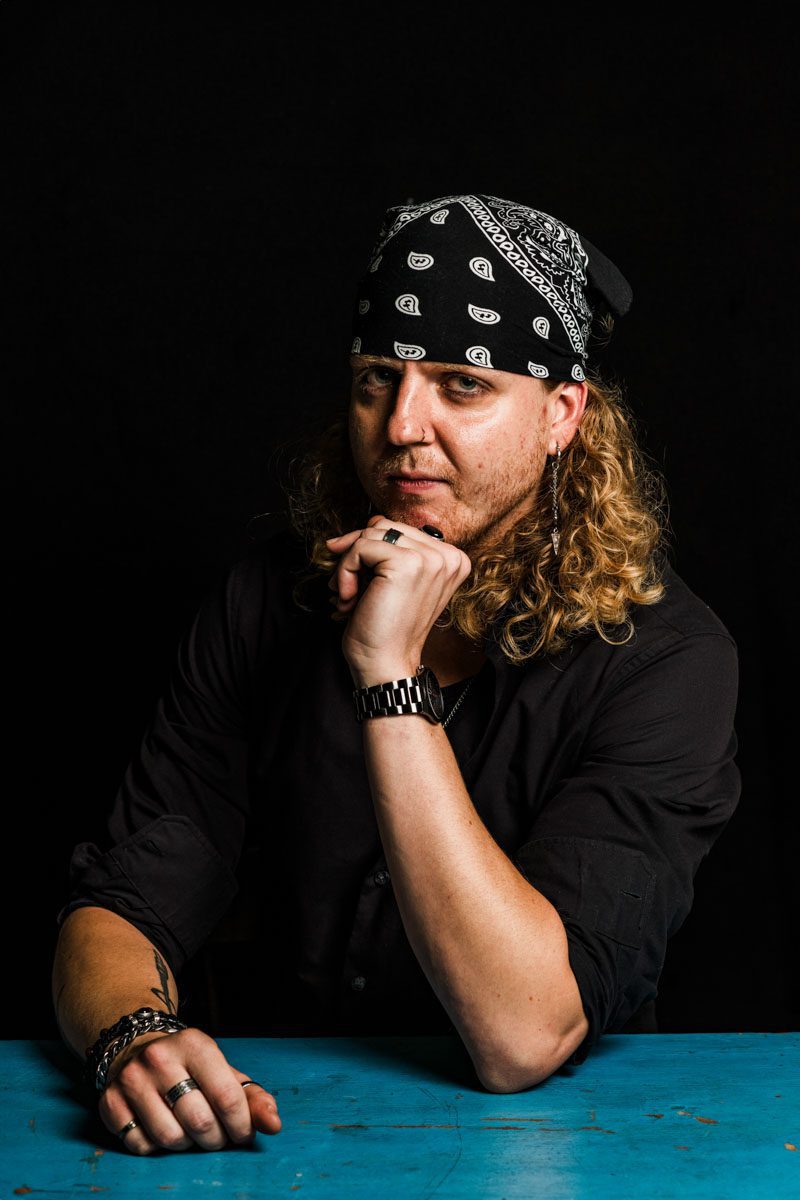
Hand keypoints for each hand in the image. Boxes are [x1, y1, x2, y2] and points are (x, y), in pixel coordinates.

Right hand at [99, 1027, 280, 1154]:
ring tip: (190, 1131)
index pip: (227, 1097)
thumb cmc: (188, 1066)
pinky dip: (156, 1147)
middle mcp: (160, 1057)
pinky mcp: (109, 1101)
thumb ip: (252, 1097)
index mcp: (195, 1044)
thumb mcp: (222, 1071)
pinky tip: (161, 1128)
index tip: (242, 1134)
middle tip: (217, 1136)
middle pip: (199, 1121)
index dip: (241, 1125)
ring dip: (186, 1145)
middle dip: (215, 1139)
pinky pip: (140, 1145)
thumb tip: (273, 1125)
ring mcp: (131, 1079)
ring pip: (169, 1137)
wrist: (134, 1046)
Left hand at [326, 515, 470, 685]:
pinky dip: (344, 572)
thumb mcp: (391, 582)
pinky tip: (348, 599)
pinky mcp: (408, 562)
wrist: (386, 664)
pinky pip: (360, 547)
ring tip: (348, 596)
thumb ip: (386, 552)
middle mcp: (448, 555)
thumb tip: (345, 536)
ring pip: (370, 534)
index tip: (358, 580)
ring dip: (348, 565)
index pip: (398, 528)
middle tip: (347, 586)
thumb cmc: (385, 629)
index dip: (368, 548)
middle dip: (355, 553)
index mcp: (452, 559)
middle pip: (383, 525)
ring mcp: (431, 558)